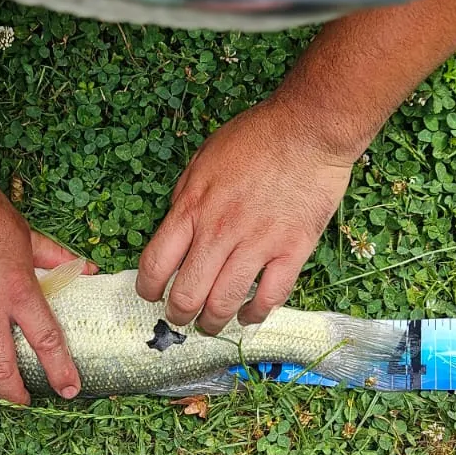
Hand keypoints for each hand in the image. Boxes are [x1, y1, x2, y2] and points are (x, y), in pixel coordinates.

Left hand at [136, 98, 351, 332]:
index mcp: (192, 208)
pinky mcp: (292, 250)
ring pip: (224, 303)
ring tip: (212, 324)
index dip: (148, 289)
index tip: (152, 295)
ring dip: (213, 322)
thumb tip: (176, 228)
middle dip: (179, 314)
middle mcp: (219, 232)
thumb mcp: (203, 159)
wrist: (307, 130)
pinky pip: (269, 297)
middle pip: (187, 293)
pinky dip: (255, 314)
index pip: (156, 264)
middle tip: (182, 317)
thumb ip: (185, 197)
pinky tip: (248, 316)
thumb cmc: (255, 138)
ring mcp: (257, 244)